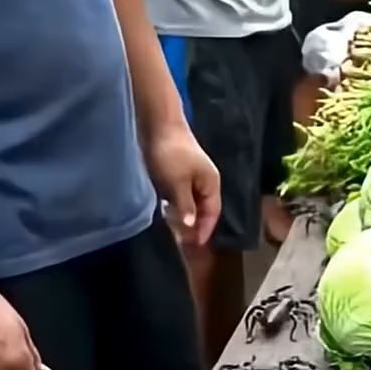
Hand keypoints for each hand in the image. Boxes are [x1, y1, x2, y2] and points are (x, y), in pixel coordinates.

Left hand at [143, 121, 220, 246]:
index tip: (194, 246)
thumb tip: (192, 227)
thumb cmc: (171, 153)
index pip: (213, 212)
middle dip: (194, 225)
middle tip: (181, 241)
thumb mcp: (177, 183)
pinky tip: (165, 210)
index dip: (205, 229)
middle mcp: (205, 181)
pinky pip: (181, 194)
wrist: (158, 123)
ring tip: (172, 229)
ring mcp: (192, 175)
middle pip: (204, 209)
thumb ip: (185, 206)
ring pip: (191, 202)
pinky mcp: (178, 171)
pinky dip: (175, 204)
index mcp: (211, 183)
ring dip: (184, 215)